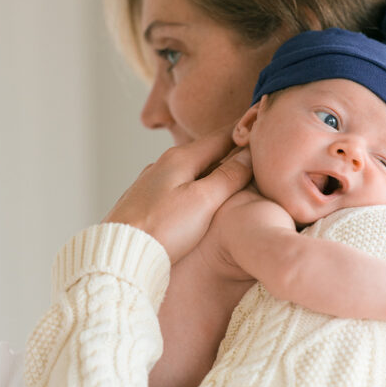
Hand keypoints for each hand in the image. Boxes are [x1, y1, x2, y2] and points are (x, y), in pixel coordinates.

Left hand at [103, 128, 252, 264]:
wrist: (119, 255)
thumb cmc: (163, 229)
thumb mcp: (204, 201)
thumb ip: (229, 176)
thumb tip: (250, 154)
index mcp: (180, 157)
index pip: (223, 135)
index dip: (246, 134)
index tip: (266, 132)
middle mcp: (163, 164)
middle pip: (207, 152)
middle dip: (231, 153)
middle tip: (257, 157)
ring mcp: (152, 183)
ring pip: (192, 171)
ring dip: (213, 173)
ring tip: (234, 181)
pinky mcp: (145, 203)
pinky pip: (179, 188)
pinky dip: (196, 188)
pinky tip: (202, 203)